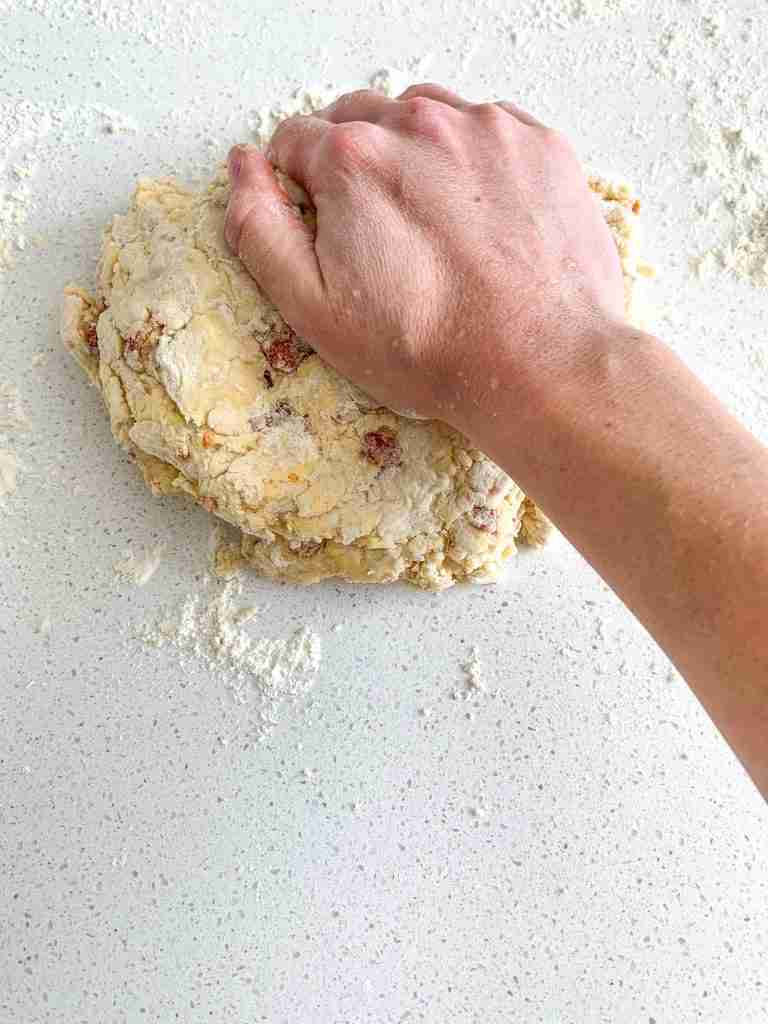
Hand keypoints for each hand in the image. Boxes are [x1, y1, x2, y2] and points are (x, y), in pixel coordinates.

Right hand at [224, 84, 623, 426]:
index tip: (327, 227)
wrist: (538, 364)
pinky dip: (474, 163)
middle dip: (354, 166)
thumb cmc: (429, 348)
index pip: (297, 141)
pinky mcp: (539, 146)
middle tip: (380, 234)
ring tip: (432, 226)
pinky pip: (488, 132)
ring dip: (415, 154)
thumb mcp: (313, 309)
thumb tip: (243, 167)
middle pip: (360, 119)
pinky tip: (481, 220)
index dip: (300, 187)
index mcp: (353, 159)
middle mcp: (419, 124)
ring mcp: (487, 130)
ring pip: (425, 116)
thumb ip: (259, 229)